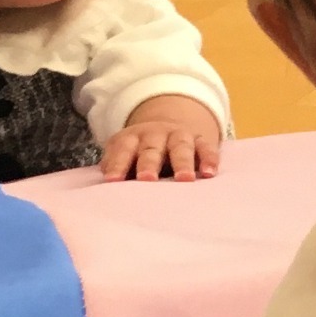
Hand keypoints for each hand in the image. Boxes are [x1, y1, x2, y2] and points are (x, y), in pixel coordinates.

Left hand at [99, 96, 222, 182]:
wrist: (167, 130)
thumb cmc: (141, 153)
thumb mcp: (124, 154)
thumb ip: (115, 167)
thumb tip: (106, 186)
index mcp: (132, 138)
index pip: (123, 150)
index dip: (117, 164)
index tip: (113, 181)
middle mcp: (156, 134)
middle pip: (151, 149)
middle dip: (149, 164)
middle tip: (147, 179)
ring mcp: (180, 136)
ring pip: (180, 147)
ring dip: (182, 163)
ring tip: (185, 179)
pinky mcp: (201, 142)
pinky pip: (206, 149)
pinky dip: (209, 160)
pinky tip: (209, 174)